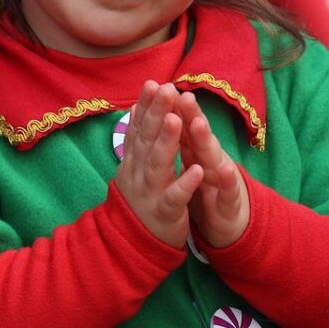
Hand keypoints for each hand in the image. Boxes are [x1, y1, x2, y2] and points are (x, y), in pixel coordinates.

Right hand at [117, 82, 204, 248]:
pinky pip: (174, 198)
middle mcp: (138, 173)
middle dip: (157, 113)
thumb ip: (137, 140)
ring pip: (158, 164)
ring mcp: (149, 193)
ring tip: (177, 120)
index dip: (145, 105)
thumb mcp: (134, 168)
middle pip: (147, 139)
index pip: (138, 128)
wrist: (131, 246)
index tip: (153, 82)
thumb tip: (136, 108)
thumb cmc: (140, 200)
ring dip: (167, 141)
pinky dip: (185, 184)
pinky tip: (198, 171)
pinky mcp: (163, 213)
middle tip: (166, 89)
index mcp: (133, 161)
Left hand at [176, 93, 249, 248]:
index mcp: (197, 151)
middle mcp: (211, 158)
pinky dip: (227, 179)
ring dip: (206, 140)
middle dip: (191, 115)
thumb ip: (184, 137)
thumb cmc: (208, 187)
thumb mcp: (193, 161)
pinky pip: (229, 189)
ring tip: (198, 122)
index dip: (175, 108)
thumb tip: (166, 110)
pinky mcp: (231, 200)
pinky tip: (225, 169)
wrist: (230, 223)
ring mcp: (222, 178)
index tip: (164, 87)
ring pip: (214, 157)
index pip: (184, 125)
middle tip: (183, 95)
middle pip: (199, 135)